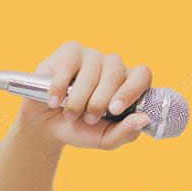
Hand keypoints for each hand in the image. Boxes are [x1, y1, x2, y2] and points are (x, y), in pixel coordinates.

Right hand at [18, 41, 152, 149]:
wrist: (47, 125)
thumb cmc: (80, 128)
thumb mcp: (104, 139)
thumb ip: (126, 132)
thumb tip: (144, 119)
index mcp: (127, 84)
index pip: (142, 75)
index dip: (131, 90)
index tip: (114, 110)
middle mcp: (112, 66)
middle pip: (115, 74)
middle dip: (99, 102)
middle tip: (89, 119)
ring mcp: (92, 56)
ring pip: (91, 72)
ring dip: (78, 99)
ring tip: (70, 114)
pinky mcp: (70, 51)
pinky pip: (69, 65)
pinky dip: (60, 87)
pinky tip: (55, 101)